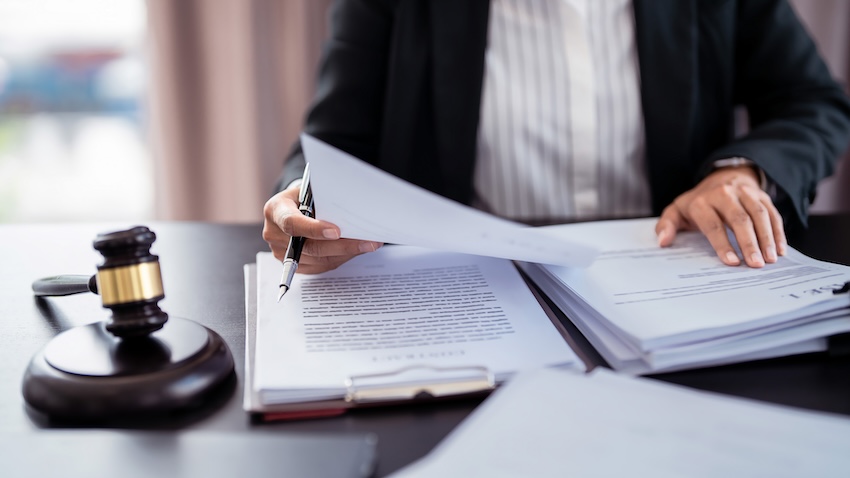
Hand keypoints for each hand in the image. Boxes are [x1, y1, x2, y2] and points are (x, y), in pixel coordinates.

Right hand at [262, 185, 381, 273]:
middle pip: (310, 247)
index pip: (292, 223)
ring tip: (368, 245)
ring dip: (346, 253)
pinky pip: (321, 266)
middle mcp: (274, 233)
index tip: (337, 232)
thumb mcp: (309, 190)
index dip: (314, 229)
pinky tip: (356, 250)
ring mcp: (282, 252)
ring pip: (319, 259)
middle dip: (342, 245)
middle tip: (368, 242)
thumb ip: (323, 200)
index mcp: (275, 210)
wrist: (293, 206)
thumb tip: (353, 212)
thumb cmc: (304, 195)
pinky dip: (340, 258)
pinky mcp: (294, 264)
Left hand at [655, 166, 786, 267]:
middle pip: (739, 219)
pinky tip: (780, 250)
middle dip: (748, 243)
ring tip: (769, 260)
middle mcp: (725, 194)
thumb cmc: (698, 202)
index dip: (722, 243)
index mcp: (702, 201)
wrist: (721, 177)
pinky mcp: (762, 196)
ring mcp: (746, 194)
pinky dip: (778, 232)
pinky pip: (773, 214)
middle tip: (755, 265)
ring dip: (767, 238)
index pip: (713, 224)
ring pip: (759, 215)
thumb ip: (667, 225)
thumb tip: (663, 242)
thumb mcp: (677, 210)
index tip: (731, 262)